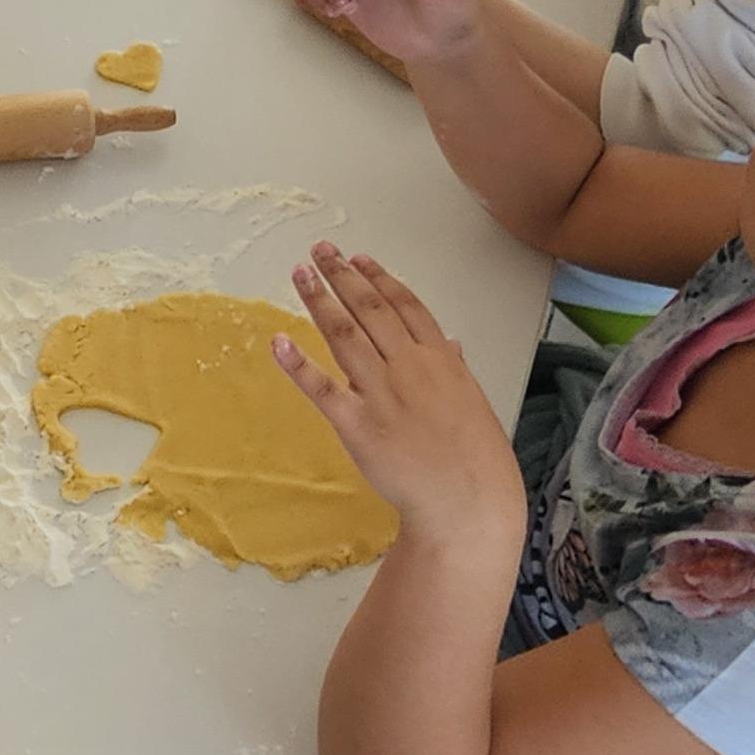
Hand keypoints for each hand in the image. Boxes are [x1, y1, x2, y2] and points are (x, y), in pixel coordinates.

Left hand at [275, 244, 525, 539]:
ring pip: (345, 336)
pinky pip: (322, 389)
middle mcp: (410, 368)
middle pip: (371, 310)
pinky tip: (278, 342)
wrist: (469, 504)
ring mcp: (382, 394)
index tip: (357, 257)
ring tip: (300, 273)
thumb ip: (455, 368)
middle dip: (343, 276)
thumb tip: (450, 343)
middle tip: (319, 250)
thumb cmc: (476, 458)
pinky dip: (298, 364)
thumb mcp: (473, 402)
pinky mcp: (357, 425)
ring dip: (320, 301)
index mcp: (441, 360)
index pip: (405, 306)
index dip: (378, 278)